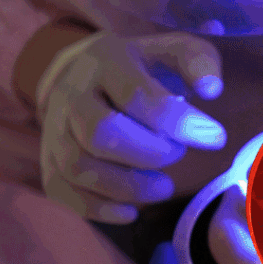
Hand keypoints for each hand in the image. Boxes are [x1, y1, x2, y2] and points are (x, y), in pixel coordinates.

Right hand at [35, 30, 226, 222]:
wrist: (83, 75)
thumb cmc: (140, 69)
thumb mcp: (172, 52)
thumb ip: (198, 62)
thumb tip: (211, 89)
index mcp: (105, 62)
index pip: (138, 96)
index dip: (179, 123)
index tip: (214, 138)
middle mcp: (72, 94)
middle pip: (101, 133)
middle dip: (149, 154)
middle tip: (176, 155)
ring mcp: (54, 130)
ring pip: (79, 167)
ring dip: (128, 187)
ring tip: (162, 186)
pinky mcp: (48, 161)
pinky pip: (62, 191)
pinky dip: (98, 209)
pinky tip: (131, 211)